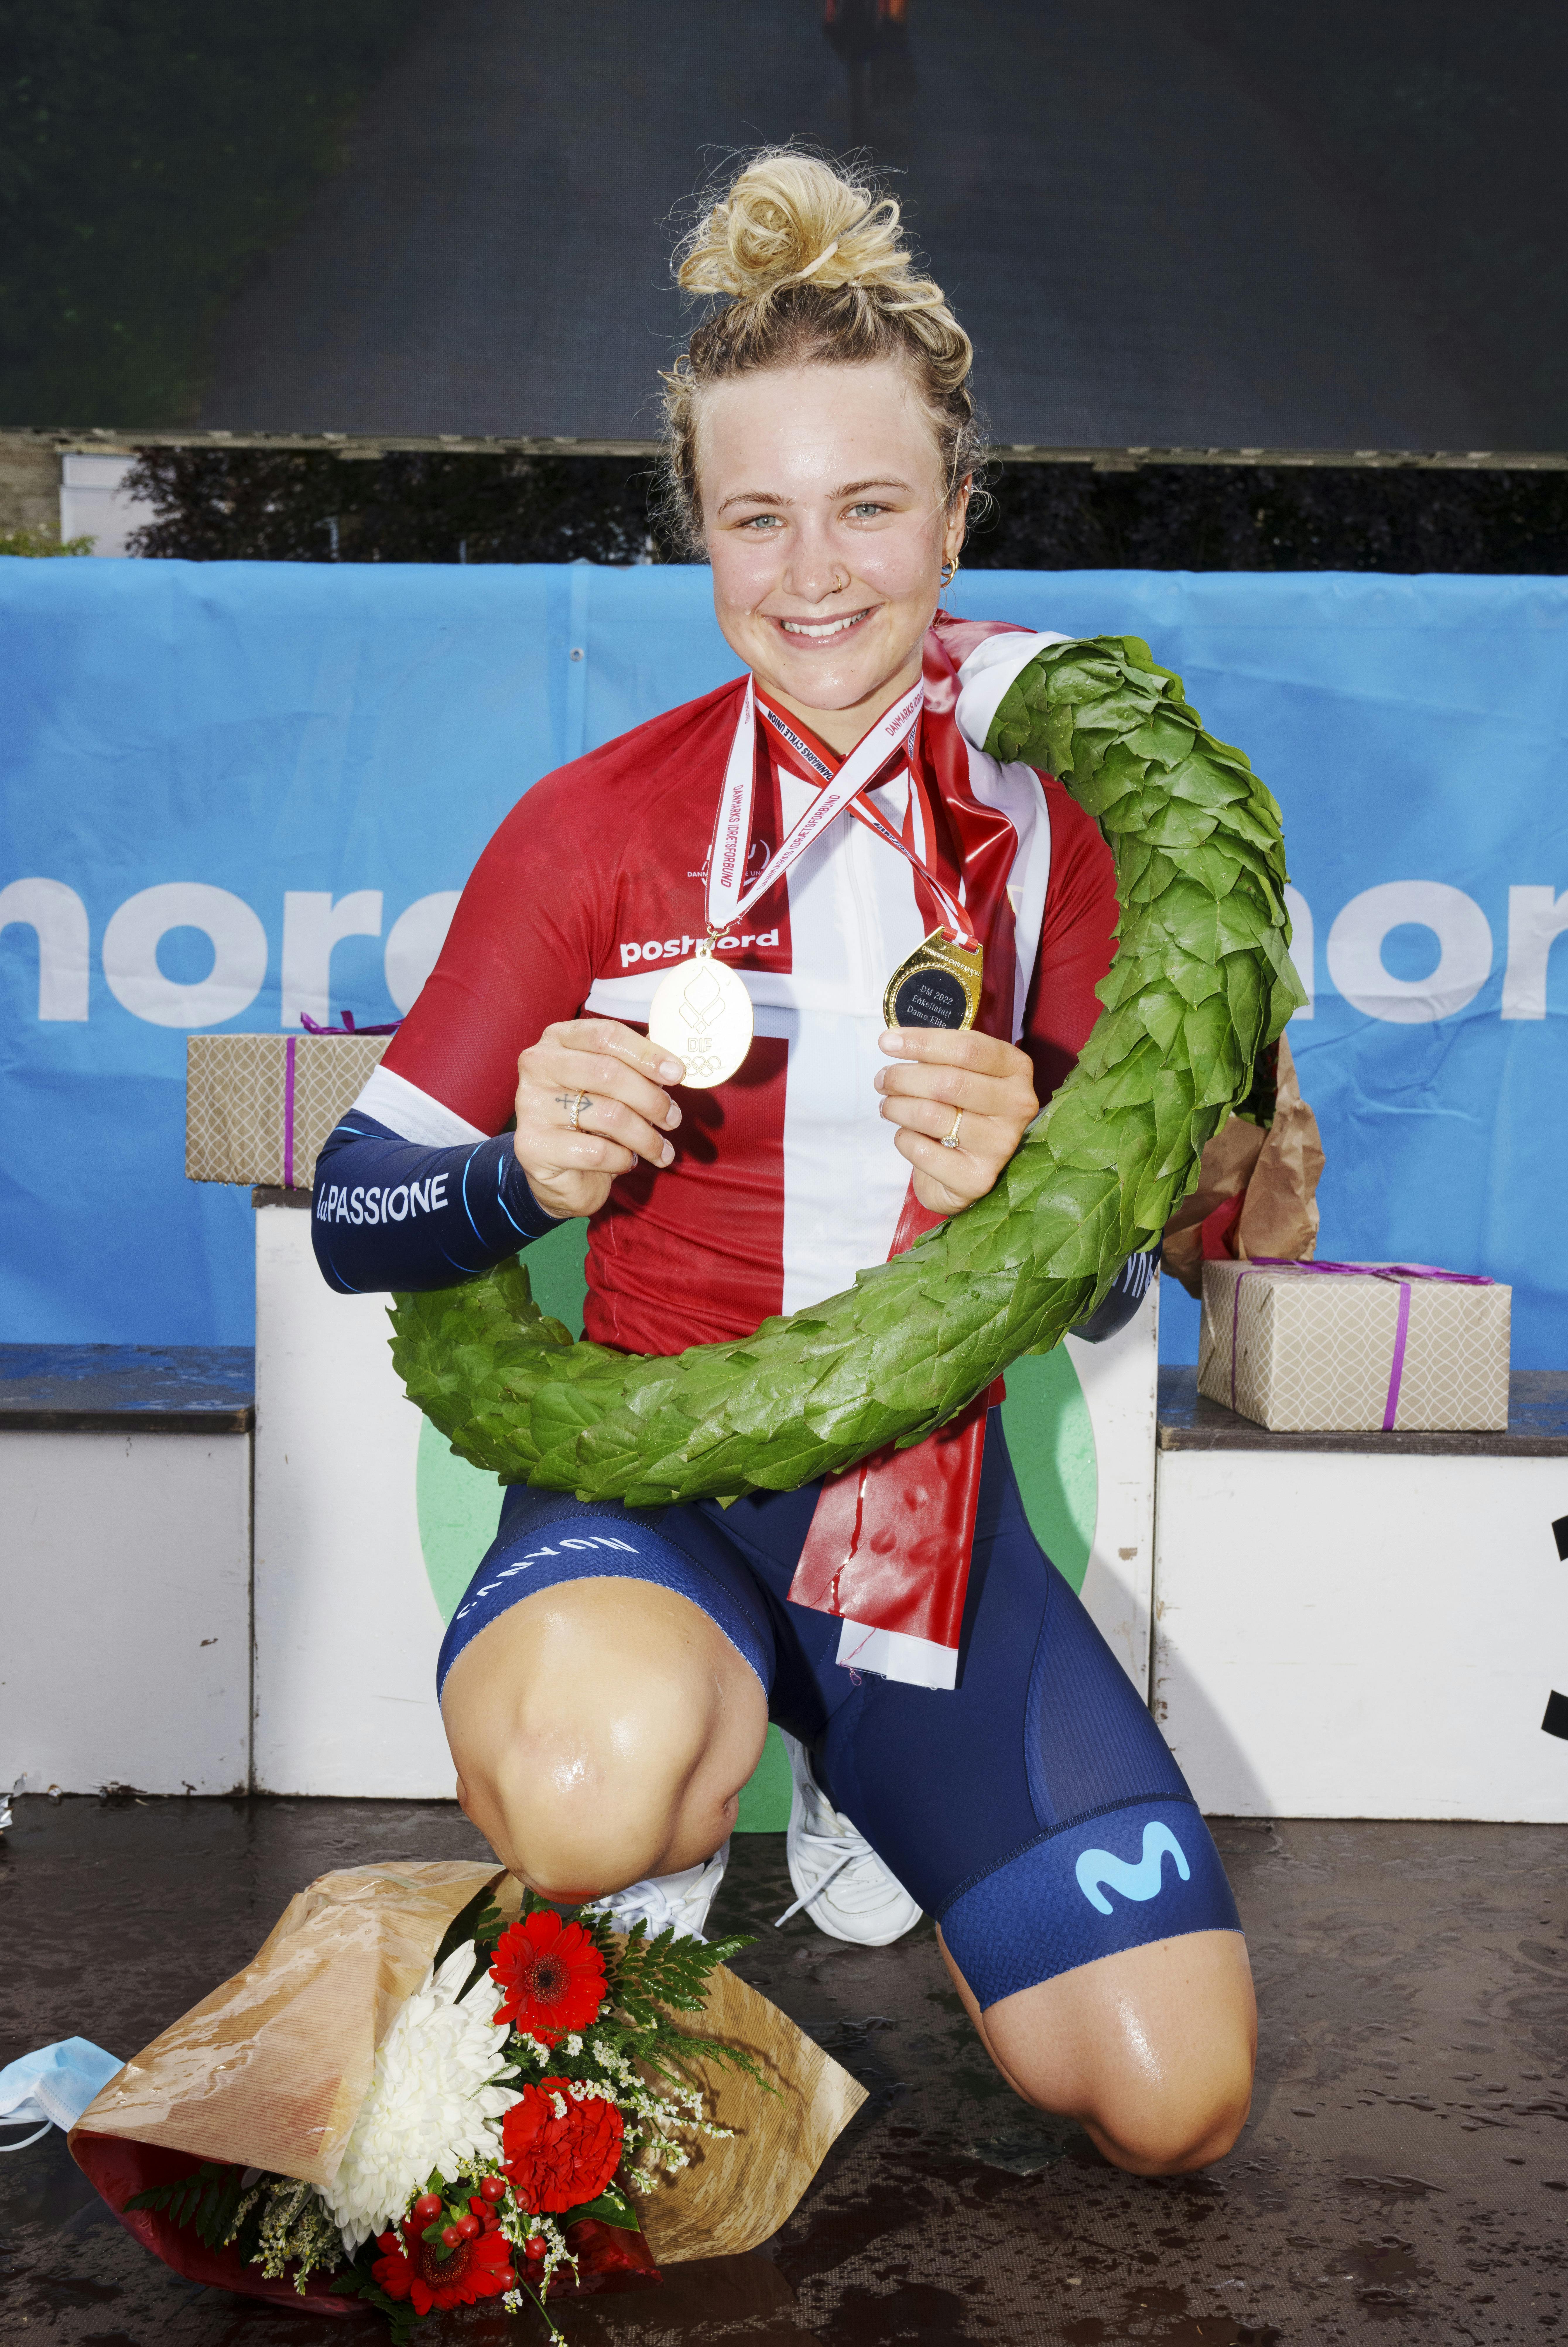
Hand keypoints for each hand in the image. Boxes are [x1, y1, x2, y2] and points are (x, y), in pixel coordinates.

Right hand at [513, 1020, 684, 1219]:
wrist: (559, 1173)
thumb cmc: (590, 1120)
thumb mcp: (611, 1085)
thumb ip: (635, 1066)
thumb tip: (674, 1064)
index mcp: (558, 1038)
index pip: (606, 1035)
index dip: (647, 1054)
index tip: (678, 1073)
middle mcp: (538, 1065)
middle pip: (608, 1072)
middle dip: (651, 1099)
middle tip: (673, 1118)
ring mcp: (531, 1104)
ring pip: (608, 1115)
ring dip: (645, 1136)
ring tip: (660, 1149)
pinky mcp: (534, 1145)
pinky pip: (597, 1151)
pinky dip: (623, 1159)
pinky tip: (629, 1161)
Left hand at [875, 1026, 1038, 1214]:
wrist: (968, 1172)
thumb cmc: (962, 1111)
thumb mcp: (962, 1074)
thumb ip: (939, 1056)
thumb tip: (892, 1041)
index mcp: (1016, 1069)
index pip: (968, 1048)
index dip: (922, 1042)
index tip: (887, 1042)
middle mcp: (1017, 1105)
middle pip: (948, 1082)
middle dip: (903, 1078)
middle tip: (882, 1079)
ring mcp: (1001, 1144)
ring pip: (932, 1115)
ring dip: (897, 1107)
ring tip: (887, 1106)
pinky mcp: (978, 1178)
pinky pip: (924, 1150)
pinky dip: (904, 1139)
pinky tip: (905, 1135)